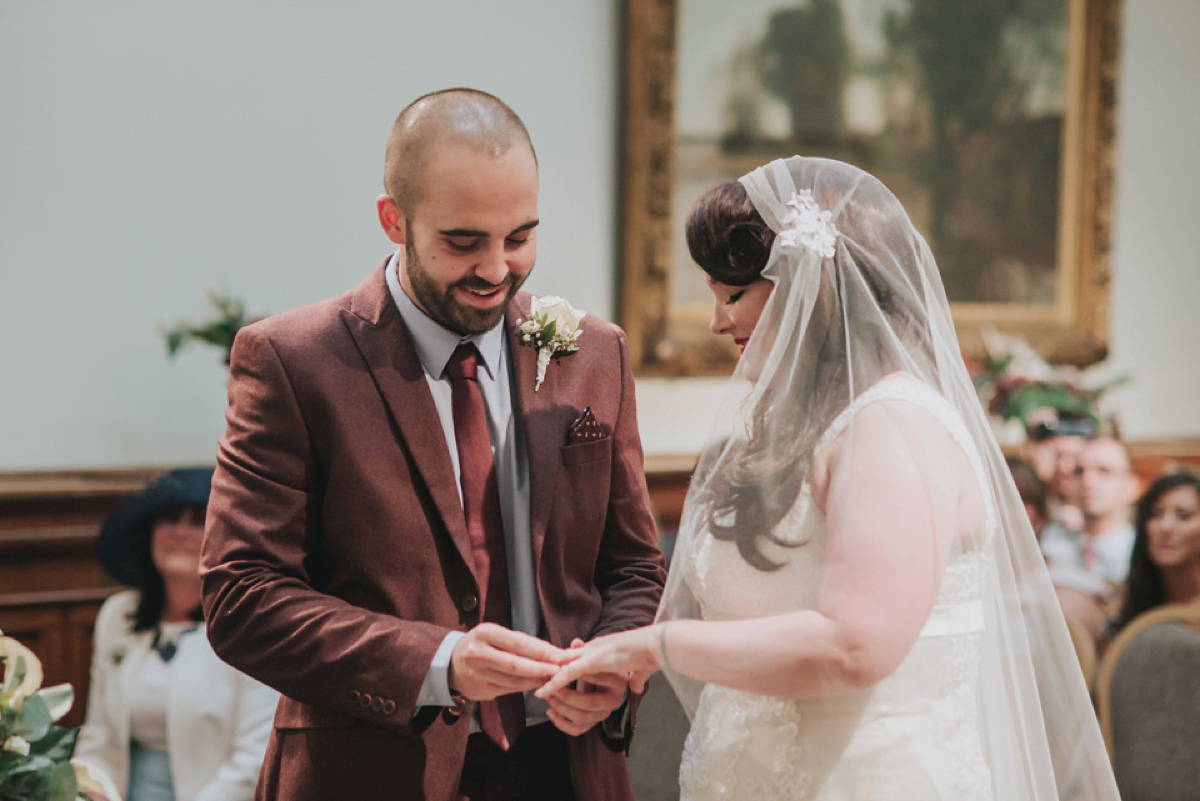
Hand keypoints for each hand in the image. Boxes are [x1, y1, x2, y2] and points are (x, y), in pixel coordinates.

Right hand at [449, 623, 566, 701]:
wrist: (451, 663)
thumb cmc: (481, 645)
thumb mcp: (496, 635)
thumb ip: (520, 642)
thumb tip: (551, 651)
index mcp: (485, 634)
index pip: (518, 643)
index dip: (540, 650)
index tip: (558, 654)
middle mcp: (478, 653)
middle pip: (515, 664)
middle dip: (540, 668)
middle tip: (560, 670)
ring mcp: (477, 674)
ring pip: (513, 680)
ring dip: (535, 680)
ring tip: (553, 678)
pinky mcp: (479, 690)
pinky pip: (508, 689)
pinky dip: (524, 687)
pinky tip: (536, 685)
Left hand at [535, 627, 661, 700]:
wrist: (656, 645)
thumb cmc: (649, 656)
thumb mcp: (637, 668)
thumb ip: (633, 676)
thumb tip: (635, 685)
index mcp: (600, 650)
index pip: (574, 659)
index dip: (560, 670)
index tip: (547, 678)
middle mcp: (592, 650)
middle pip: (563, 663)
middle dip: (549, 677)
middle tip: (539, 689)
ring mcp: (591, 654)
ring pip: (562, 672)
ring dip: (551, 686)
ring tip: (541, 696)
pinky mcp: (593, 661)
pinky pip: (568, 676)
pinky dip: (554, 684)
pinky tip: (543, 692)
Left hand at [537, 638, 627, 735]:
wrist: (606, 680)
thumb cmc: (599, 666)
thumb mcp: (593, 656)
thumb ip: (583, 650)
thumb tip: (575, 642)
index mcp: (618, 682)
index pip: (598, 679)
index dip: (578, 675)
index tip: (560, 671)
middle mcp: (614, 701)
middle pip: (589, 703)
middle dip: (566, 696)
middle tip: (550, 687)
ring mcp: (604, 714)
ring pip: (582, 718)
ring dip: (561, 708)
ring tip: (548, 696)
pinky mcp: (594, 723)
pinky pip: (577, 730)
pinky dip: (562, 724)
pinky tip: (551, 712)